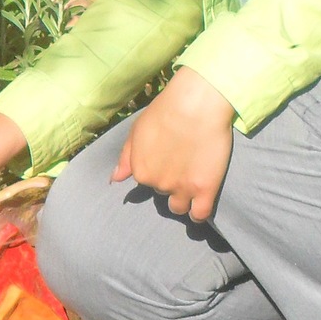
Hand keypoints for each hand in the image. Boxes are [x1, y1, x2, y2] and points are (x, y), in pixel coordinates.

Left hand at [111, 67, 233, 222]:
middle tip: (181, 163)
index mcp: (140, 170)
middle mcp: (158, 184)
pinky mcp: (205, 189)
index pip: (145, 182)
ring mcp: (182, 189)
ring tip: (190, 182)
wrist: (197, 104)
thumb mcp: (138, 130)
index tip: (165, 160)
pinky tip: (199, 204)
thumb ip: (126, 157)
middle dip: (169, 182)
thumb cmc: (166, 110)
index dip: (156, 171)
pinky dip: (197, 214)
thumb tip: (115, 179)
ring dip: (182, 198)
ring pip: (178, 207)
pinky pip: (199, 215)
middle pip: (162, 192)